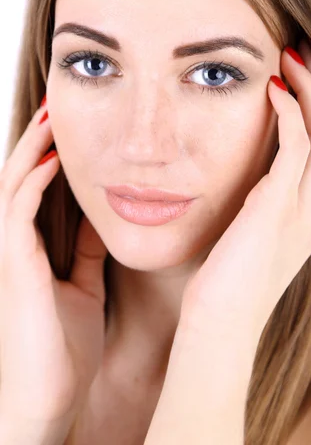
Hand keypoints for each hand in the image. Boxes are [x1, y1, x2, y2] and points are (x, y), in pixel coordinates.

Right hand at [0, 100, 107, 426]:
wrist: (50, 399)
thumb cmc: (64, 347)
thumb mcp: (84, 286)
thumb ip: (88, 252)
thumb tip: (103, 220)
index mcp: (33, 249)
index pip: (35, 190)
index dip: (49, 156)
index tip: (71, 128)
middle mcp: (16, 245)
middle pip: (19, 178)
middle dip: (36, 142)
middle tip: (58, 108)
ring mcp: (11, 255)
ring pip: (11, 186)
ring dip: (30, 150)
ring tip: (51, 118)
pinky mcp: (15, 268)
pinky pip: (17, 213)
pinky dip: (33, 183)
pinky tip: (53, 160)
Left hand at [179, 39, 310, 347]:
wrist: (221, 322)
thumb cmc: (230, 276)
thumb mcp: (258, 229)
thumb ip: (269, 196)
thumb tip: (262, 164)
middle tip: (307, 52)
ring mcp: (306, 209)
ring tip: (291, 57)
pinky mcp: (277, 209)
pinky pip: (297, 147)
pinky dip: (290, 112)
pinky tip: (272, 89)